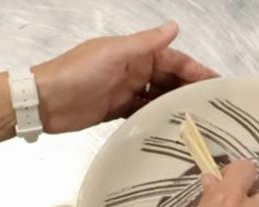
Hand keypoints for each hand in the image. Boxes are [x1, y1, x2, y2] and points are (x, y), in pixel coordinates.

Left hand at [31, 22, 217, 132]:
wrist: (43, 101)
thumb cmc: (75, 73)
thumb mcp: (113, 54)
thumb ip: (145, 43)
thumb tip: (174, 26)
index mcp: (134, 52)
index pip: (173, 59)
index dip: (195, 69)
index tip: (215, 82)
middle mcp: (132, 70)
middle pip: (169, 79)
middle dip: (189, 89)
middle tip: (212, 106)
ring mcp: (125, 91)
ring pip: (158, 97)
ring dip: (175, 105)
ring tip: (197, 119)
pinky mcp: (116, 111)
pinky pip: (143, 113)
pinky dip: (156, 118)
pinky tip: (170, 127)